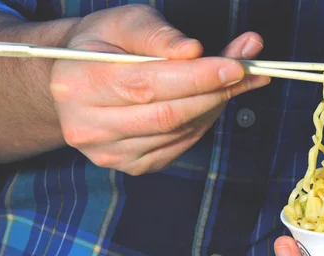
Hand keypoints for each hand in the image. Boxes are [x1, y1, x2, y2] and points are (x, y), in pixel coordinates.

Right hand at [50, 5, 268, 174]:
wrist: (75, 81)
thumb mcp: (124, 22)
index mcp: (79, 83)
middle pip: (167, 115)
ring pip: (178, 133)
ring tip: (233, 82)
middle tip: (248, 72)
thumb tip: (194, 52)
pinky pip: (178, 146)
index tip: (235, 66)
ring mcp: (108, 152)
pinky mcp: (130, 165)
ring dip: (213, 106)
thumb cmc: (103, 44)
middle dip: (215, 92)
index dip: (197, 77)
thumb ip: (158, 35)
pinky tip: (208, 102)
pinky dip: (201, 123)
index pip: (148, 85)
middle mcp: (88, 126)